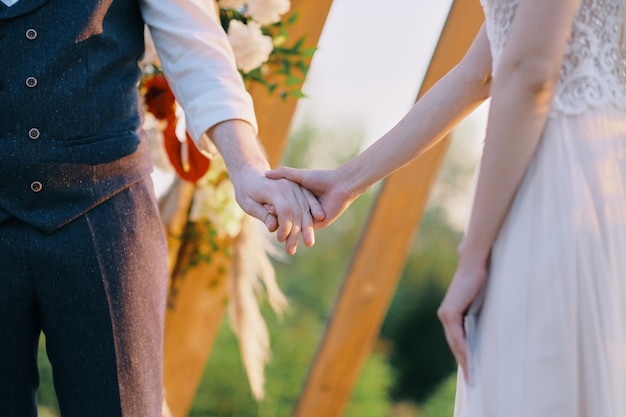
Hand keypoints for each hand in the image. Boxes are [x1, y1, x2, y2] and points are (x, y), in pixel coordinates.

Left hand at [229, 165, 324, 253]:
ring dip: (308, 226)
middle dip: (297, 232)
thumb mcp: (248, 203)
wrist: (250, 173)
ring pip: (305, 207)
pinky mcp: (298, 186)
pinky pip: (309, 199)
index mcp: (273, 190)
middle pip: (297, 211)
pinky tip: (318, 221)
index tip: (280, 239)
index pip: (285, 210)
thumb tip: (273, 228)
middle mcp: (286, 186)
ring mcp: (294, 185)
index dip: (285, 226)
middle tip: (292, 250)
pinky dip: (314, 210)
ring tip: (308, 243)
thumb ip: (262, 215)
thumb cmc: (246, 190)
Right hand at [265, 167, 356, 228]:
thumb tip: (265, 174)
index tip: (262, 207)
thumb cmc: (320, 178)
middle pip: (289, 219)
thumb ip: (283, 175)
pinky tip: (286, 230)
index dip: (272, 208)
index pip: (283, 206)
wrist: (339, 185)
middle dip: (279, 224)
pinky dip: (296, 229)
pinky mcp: (318, 224)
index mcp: (299, 199)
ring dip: (288, 233)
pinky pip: (304, 228)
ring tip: (277, 236)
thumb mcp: (298, 176)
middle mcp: (304, 210)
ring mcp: (311, 218)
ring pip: (296, 227)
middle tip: (268, 226)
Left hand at [437, 250, 487, 384]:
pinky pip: (458, 337)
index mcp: (451, 314)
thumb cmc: (479, 281)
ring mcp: (446, 314)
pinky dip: (464, 350)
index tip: (472, 372)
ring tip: (473, 377)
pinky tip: (470, 363)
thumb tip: (483, 331)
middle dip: (464, 364)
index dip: (464, 357)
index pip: (457, 340)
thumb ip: (476, 316)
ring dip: (464, 362)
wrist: (473, 264)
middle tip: (472, 382)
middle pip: (455, 346)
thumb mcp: (478, 304)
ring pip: (455, 344)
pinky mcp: (450, 313)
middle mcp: (445, 315)